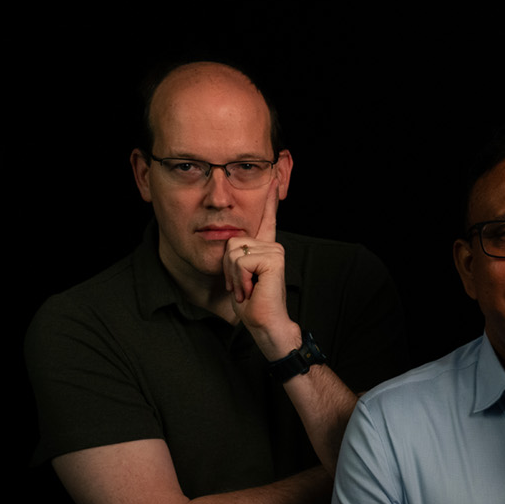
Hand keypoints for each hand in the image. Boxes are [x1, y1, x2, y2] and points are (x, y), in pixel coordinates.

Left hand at [222, 175, 298, 356]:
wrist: (264, 324)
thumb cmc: (251, 305)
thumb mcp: (237, 276)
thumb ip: (236, 257)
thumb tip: (229, 240)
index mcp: (266, 247)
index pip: (267, 219)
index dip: (268, 200)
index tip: (272, 179)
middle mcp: (272, 244)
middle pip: (232, 241)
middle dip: (229, 268)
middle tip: (243, 287)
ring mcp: (275, 249)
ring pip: (233, 251)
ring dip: (234, 276)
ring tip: (247, 289)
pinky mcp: (273, 257)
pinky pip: (240, 260)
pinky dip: (240, 279)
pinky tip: (252, 290)